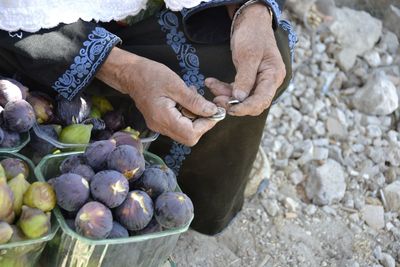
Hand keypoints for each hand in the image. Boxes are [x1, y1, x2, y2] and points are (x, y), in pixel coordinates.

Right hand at [97, 48, 218, 145]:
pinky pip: (179, 124)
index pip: (191, 134)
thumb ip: (195, 101)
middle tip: (203, 104)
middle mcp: (161, 127)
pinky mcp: (160, 122)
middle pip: (189, 137)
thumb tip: (212, 112)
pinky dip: (186, 114)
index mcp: (163, 119)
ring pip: (185, 131)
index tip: (213, 111)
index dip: (206, 125)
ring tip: (190, 97)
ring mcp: (159, 126)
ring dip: (194, 117)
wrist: (130, 73)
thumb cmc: (151, 75)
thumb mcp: (176, 85)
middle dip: (201, 122)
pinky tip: (183, 100)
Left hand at [206, 3, 285, 115]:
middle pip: (253, 103)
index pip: (262, 100)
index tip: (230, 110)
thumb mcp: (248, 55)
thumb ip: (245, 78)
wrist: (250, 21)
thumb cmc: (252, 35)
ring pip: (243, 98)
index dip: (246, 108)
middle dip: (234, 104)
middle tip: (216, 100)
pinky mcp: (250, 80)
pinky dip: (225, 88)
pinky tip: (212, 83)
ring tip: (211, 86)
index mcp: (273, 76)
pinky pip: (237, 90)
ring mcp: (260, 81)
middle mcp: (269, 82)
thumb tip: (240, 99)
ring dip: (226, 95)